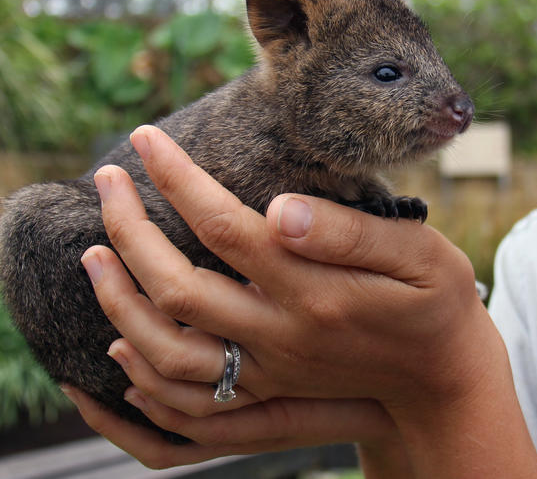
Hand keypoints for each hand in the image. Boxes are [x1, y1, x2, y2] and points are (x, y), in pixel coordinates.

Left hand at [86, 125, 536, 475]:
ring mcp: (267, 372)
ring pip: (165, 350)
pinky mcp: (263, 393)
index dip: (177, 179)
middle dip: (128, 229)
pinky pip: (180, 399)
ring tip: (93, 252)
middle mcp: (281, 337)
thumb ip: (349, 232)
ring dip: (118, 301)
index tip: (146, 137)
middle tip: (106, 179)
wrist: (444, 383)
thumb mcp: (418, 255)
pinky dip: (138, 373)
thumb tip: (280, 207)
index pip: (224, 226)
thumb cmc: (436, 302)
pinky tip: (117, 337)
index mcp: (315, 292)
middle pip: (177, 288)